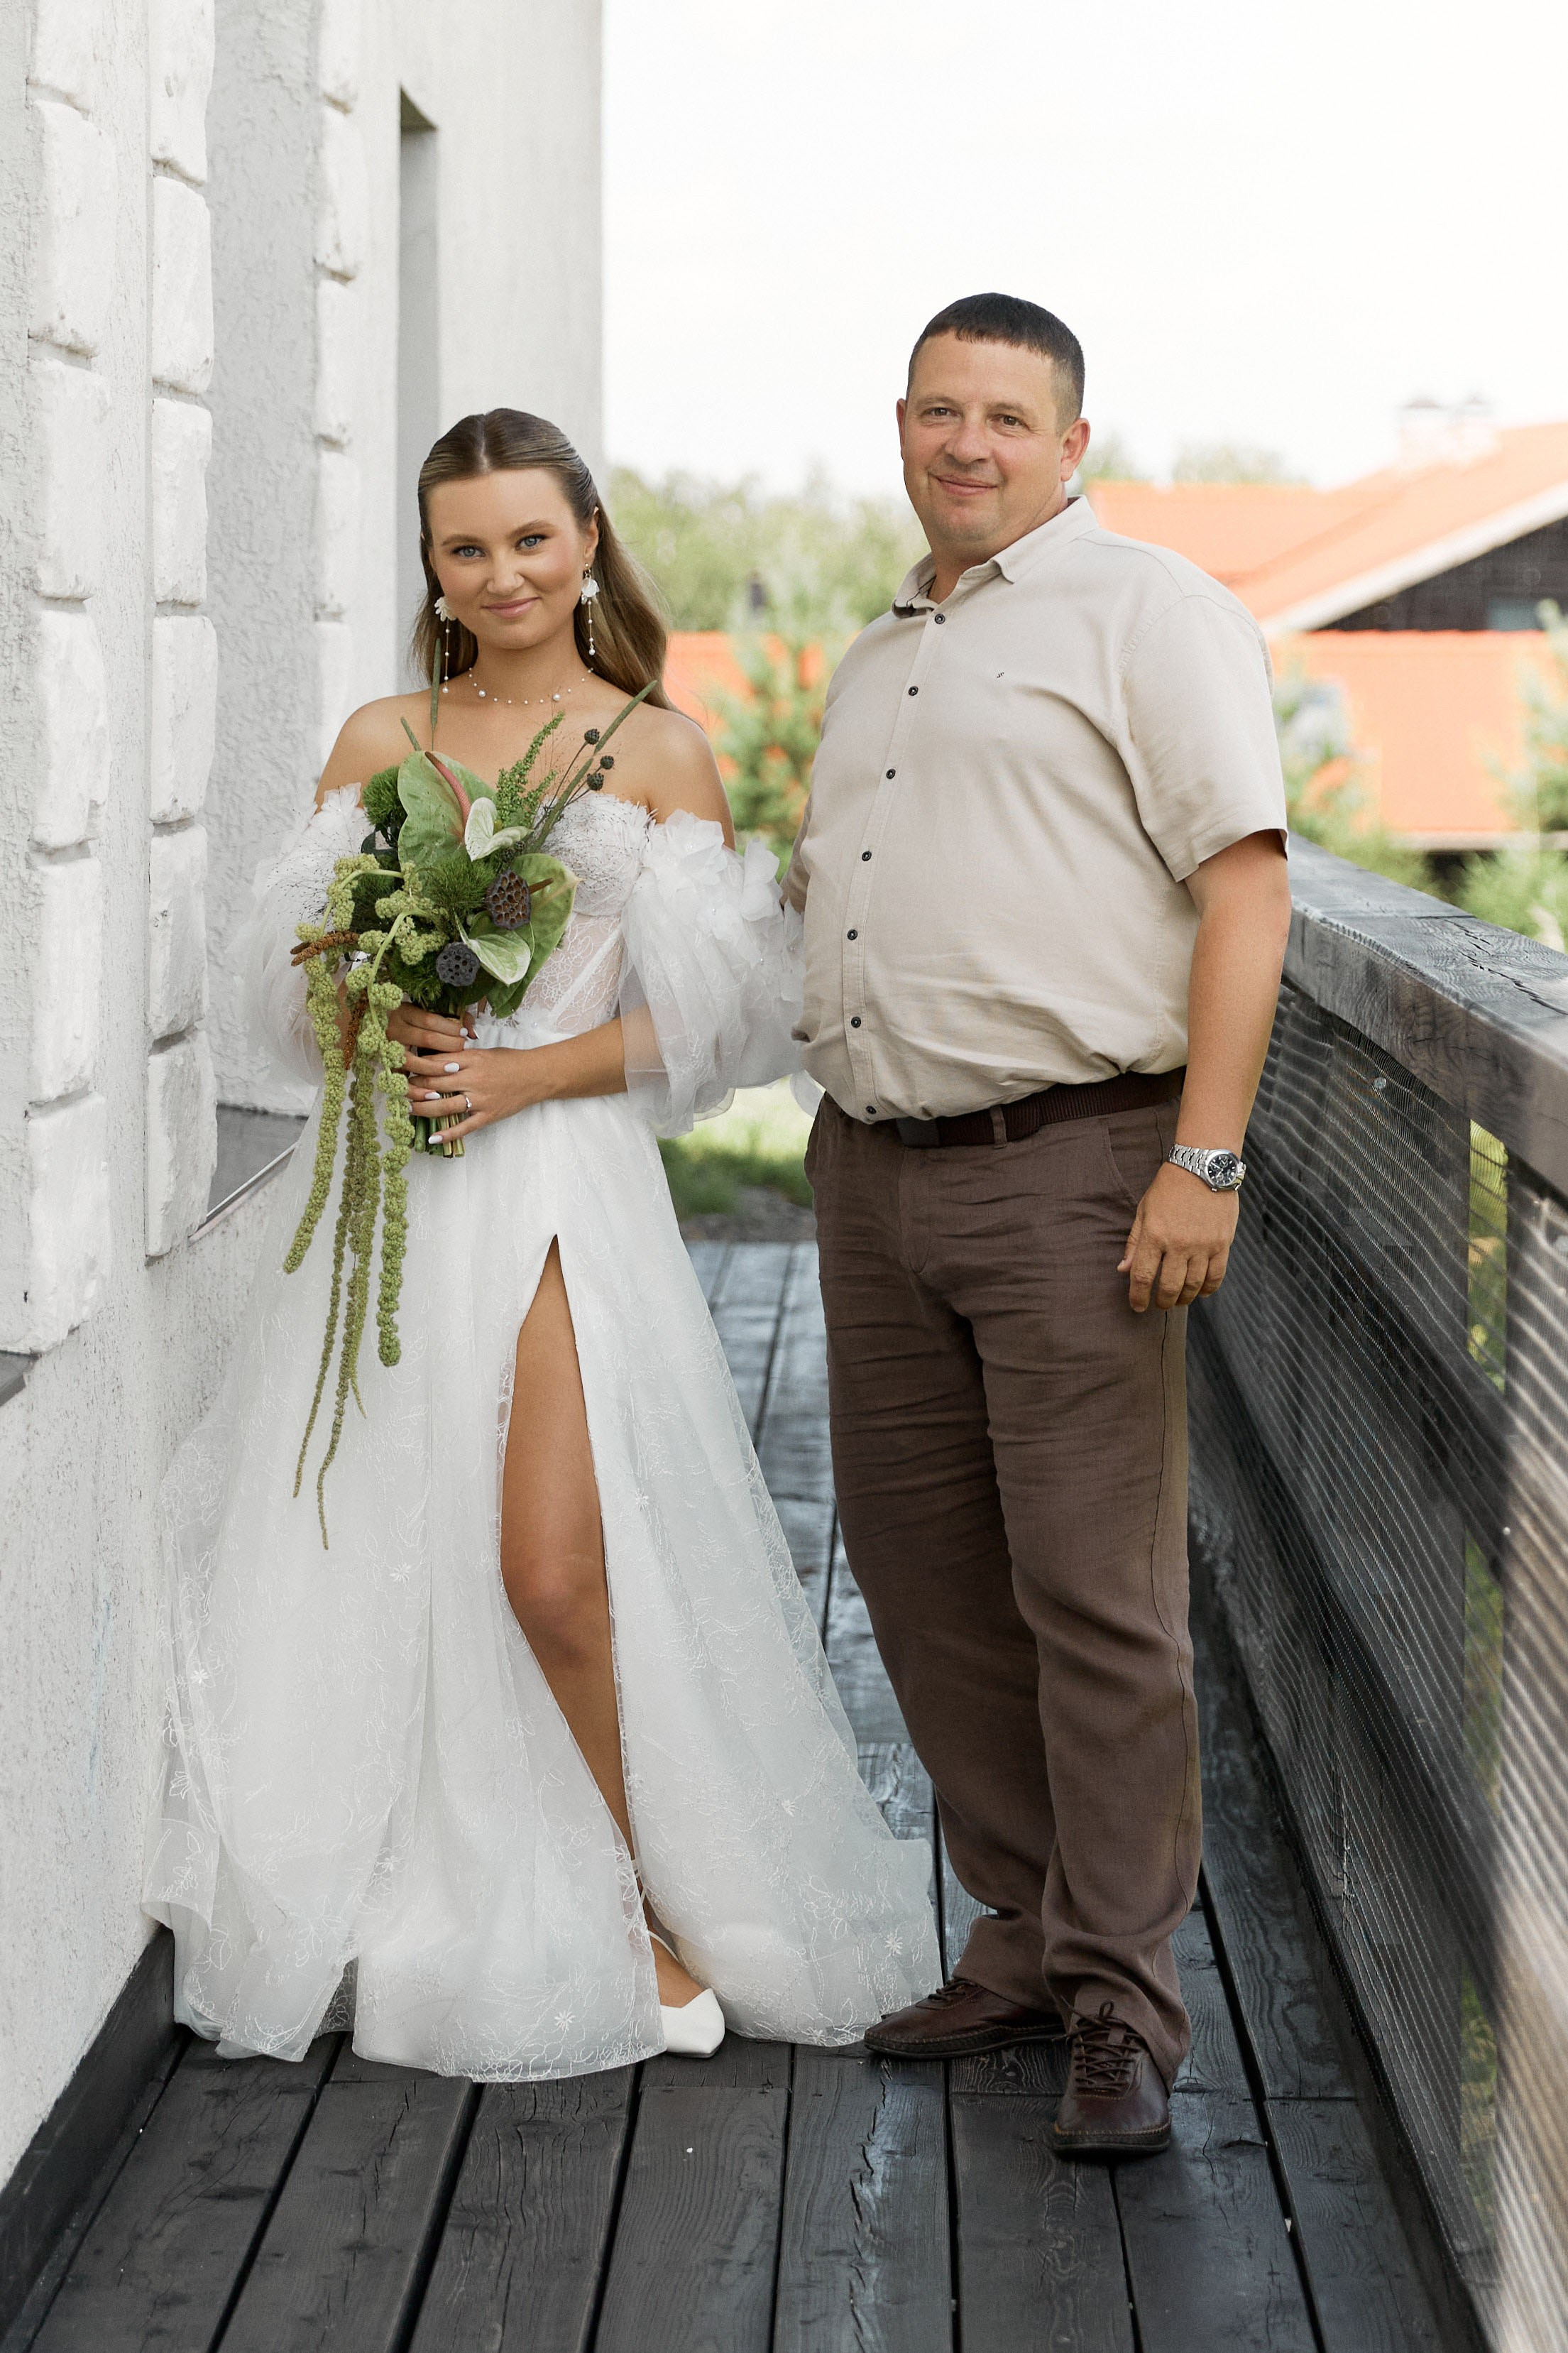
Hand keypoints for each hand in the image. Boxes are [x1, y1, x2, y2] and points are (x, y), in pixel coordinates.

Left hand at [390, 1003, 542, 1144]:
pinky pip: (464, 1127)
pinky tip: (432, 1138)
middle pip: (435, 1083)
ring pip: (444, 1105)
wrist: (537, 1075)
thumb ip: (460, 1057)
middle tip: (397, 1089)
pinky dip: (448, 1134)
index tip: (402, 1068)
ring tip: (408, 1109)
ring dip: (423, 1108)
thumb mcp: (483, 1052)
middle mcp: (473, 1078)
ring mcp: (480, 1099)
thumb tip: (434, 1059)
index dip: (415, 1066)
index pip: (435, 1062)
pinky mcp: (488, 1115)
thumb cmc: (509, 1061)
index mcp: (471, 1059)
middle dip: (413, 1087)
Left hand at [1118, 1161, 1239, 1312]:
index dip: (1138, 1297)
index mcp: (1155, 1235)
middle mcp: (1179, 1243)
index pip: (1143, 1277)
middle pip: (1169, 1287)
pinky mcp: (1223, 1243)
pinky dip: (1208, 1289)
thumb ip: (1134, 1242)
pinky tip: (1201, 1292)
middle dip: (1162, 1302)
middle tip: (1159, 1304)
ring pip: (1193, 1286)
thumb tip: (1123, 1270)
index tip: (1137, 1306)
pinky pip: (1216, 1276)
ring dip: (1184, 1299)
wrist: (1203, 1167)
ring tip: (1178, 1300)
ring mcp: (1203, 1245)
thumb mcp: (1144, 1211)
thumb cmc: (1169, 1188)